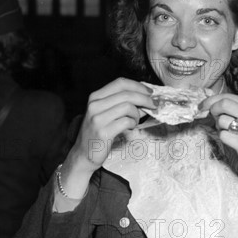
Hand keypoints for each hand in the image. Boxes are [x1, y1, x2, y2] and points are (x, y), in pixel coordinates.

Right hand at [61, 78, 154, 197]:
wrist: (83, 154)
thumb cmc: (98, 133)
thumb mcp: (106, 113)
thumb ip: (122, 104)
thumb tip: (146, 99)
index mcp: (95, 97)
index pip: (120, 83)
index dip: (138, 86)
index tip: (150, 92)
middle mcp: (95, 105)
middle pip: (126, 94)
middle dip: (145, 98)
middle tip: (154, 105)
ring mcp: (98, 118)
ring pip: (128, 107)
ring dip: (137, 114)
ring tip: (135, 121)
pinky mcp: (103, 132)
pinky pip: (126, 121)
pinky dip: (133, 124)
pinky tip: (131, 128)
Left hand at [201, 93, 237, 178]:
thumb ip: (233, 108)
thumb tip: (210, 103)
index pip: (227, 96)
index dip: (211, 100)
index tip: (203, 105)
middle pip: (224, 104)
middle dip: (213, 109)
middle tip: (213, 116)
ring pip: (222, 120)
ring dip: (219, 126)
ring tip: (227, 131)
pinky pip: (223, 135)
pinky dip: (222, 137)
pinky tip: (230, 140)